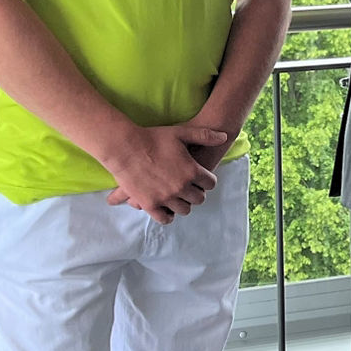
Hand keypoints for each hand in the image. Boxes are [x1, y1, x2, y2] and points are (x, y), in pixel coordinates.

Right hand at [102, 125, 226, 223]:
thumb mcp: (181, 133)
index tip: (201, 177)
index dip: (207, 180)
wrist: (125, 147)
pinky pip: (165, 218)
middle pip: (199, 198)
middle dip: (196, 192)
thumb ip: (205, 135)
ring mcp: (165, 198)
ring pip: (184, 209)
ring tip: (178, 195)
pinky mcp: (150, 205)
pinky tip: (167, 206)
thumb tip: (225, 136)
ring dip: (183, 203)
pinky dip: (168, 214)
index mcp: (191, 171)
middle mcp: (181, 187)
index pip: (210, 183)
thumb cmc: (153, 138)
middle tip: (190, 186)